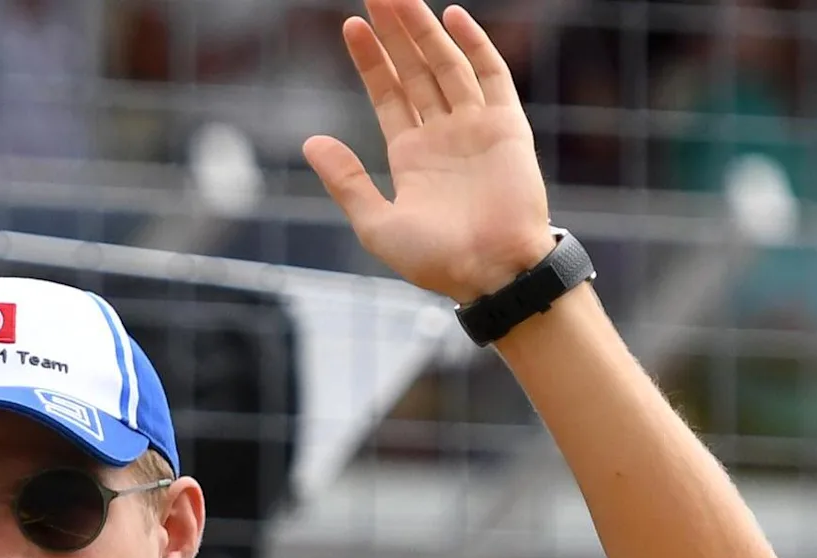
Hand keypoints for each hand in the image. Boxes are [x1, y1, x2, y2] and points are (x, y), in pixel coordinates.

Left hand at [303, 0, 557, 305]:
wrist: (491, 273)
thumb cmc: (435, 260)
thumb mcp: (376, 223)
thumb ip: (345, 181)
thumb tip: (309, 142)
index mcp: (412, 156)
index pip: (388, 94)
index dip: (370, 60)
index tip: (351, 27)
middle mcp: (443, 135)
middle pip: (414, 70)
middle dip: (394, 32)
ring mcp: (475, 127)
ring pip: (446, 64)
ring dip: (423, 29)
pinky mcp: (507, 126)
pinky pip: (490, 76)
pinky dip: (474, 45)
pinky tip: (451, 17)